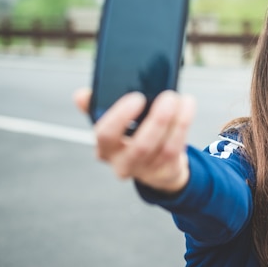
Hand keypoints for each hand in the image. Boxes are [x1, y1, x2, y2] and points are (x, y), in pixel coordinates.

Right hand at [73, 88, 195, 193]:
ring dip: (176, 121)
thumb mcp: (114, 123)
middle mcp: (123, 163)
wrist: (153, 166)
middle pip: (140, 146)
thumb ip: (98, 107)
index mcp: (105, 148)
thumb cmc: (130, 136)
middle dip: (157, 120)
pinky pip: (177, 148)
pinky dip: (184, 125)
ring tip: (180, 99)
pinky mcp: (166, 171)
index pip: (105, 135)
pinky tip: (187, 106)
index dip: (120, 117)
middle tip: (168, 96)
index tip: (136, 97)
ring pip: (164, 147)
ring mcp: (147, 170)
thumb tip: (80, 95)